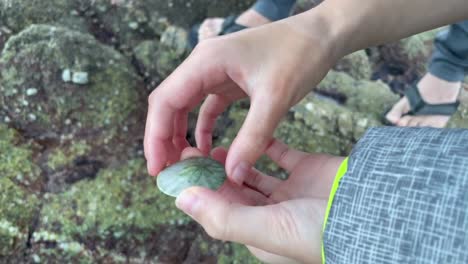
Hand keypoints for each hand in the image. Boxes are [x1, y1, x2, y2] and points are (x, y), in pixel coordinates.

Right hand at [144, 11, 339, 183]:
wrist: (321, 35)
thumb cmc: (300, 55)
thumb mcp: (275, 98)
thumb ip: (253, 138)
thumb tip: (232, 176)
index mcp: (206, 62)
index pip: (165, 101)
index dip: (155, 137)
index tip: (157, 169)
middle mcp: (203, 65)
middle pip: (169, 105)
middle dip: (165, 139)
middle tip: (167, 172)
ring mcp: (215, 72)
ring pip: (185, 107)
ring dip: (181, 135)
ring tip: (184, 165)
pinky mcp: (229, 80)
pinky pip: (207, 107)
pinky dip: (203, 128)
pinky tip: (207, 149)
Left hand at [175, 140, 343, 263]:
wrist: (372, 214)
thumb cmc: (319, 233)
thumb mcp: (266, 229)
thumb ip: (222, 215)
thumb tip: (182, 199)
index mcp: (257, 232)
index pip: (218, 210)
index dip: (198, 189)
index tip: (180, 169)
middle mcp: (270, 214)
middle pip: (232, 191)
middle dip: (211, 173)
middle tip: (190, 150)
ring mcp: (289, 192)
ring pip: (252, 173)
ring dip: (233, 160)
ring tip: (212, 146)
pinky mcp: (306, 172)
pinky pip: (279, 155)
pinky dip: (264, 145)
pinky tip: (249, 134)